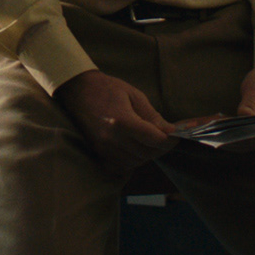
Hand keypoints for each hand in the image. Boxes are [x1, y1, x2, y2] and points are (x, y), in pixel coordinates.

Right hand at [53, 70, 174, 174]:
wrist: (78, 90)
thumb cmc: (108, 88)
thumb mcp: (134, 95)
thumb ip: (153, 116)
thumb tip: (171, 132)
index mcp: (122, 120)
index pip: (155, 139)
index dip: (169, 140)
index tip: (175, 136)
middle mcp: (112, 137)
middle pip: (147, 153)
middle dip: (160, 147)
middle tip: (164, 138)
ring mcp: (103, 147)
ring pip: (136, 161)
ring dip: (147, 154)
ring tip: (149, 141)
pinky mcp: (98, 152)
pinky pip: (122, 165)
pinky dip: (133, 160)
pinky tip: (134, 148)